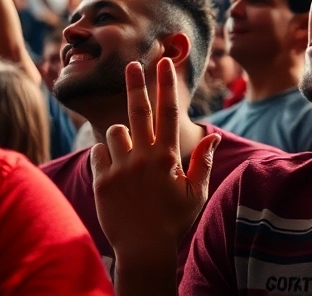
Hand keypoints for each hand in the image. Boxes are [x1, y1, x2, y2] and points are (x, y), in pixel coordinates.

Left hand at [92, 58, 217, 265]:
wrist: (143, 250)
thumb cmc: (173, 221)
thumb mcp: (195, 192)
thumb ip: (203, 161)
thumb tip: (213, 135)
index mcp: (167, 158)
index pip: (168, 113)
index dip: (166, 84)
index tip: (164, 62)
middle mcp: (142, 158)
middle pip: (137, 111)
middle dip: (136, 84)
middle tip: (132, 64)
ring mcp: (119, 169)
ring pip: (114, 132)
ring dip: (121, 136)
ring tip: (129, 156)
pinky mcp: (101, 181)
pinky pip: (98, 152)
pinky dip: (105, 155)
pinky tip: (115, 170)